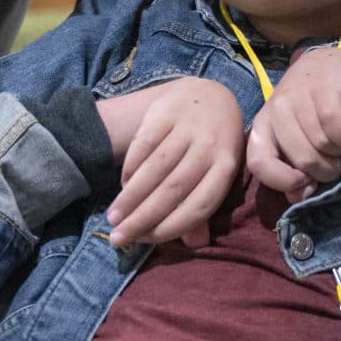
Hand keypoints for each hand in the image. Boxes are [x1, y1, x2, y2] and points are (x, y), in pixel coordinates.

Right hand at [96, 77, 242, 247]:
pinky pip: (143, 145)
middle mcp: (209, 147)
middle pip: (172, 191)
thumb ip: (203, 206)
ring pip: (155, 170)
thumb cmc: (213, 145)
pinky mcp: (165, 112)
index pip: (199, 206)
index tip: (145, 241)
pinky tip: (121, 187)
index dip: (171, 228)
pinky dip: (130, 169)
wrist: (210, 95)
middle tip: (119, 238)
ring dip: (130, 198)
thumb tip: (194, 245)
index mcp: (226, 168)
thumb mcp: (218, 172)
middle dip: (143, 218)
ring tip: (114, 218)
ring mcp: (187, 128)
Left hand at [247, 47, 340, 201]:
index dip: (284, 181)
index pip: (259, 164)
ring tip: (337, 142)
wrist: (329, 68)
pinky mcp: (324, 88)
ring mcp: (298, 95)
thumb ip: (293, 174)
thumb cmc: (310, 114)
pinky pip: (336, 129)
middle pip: (301, 160)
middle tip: (331, 162)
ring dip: (337, 152)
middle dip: (323, 171)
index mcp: (262, 128)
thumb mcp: (296, 143)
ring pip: (321, 145)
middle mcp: (275, 110)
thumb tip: (298, 196)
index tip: (304, 182)